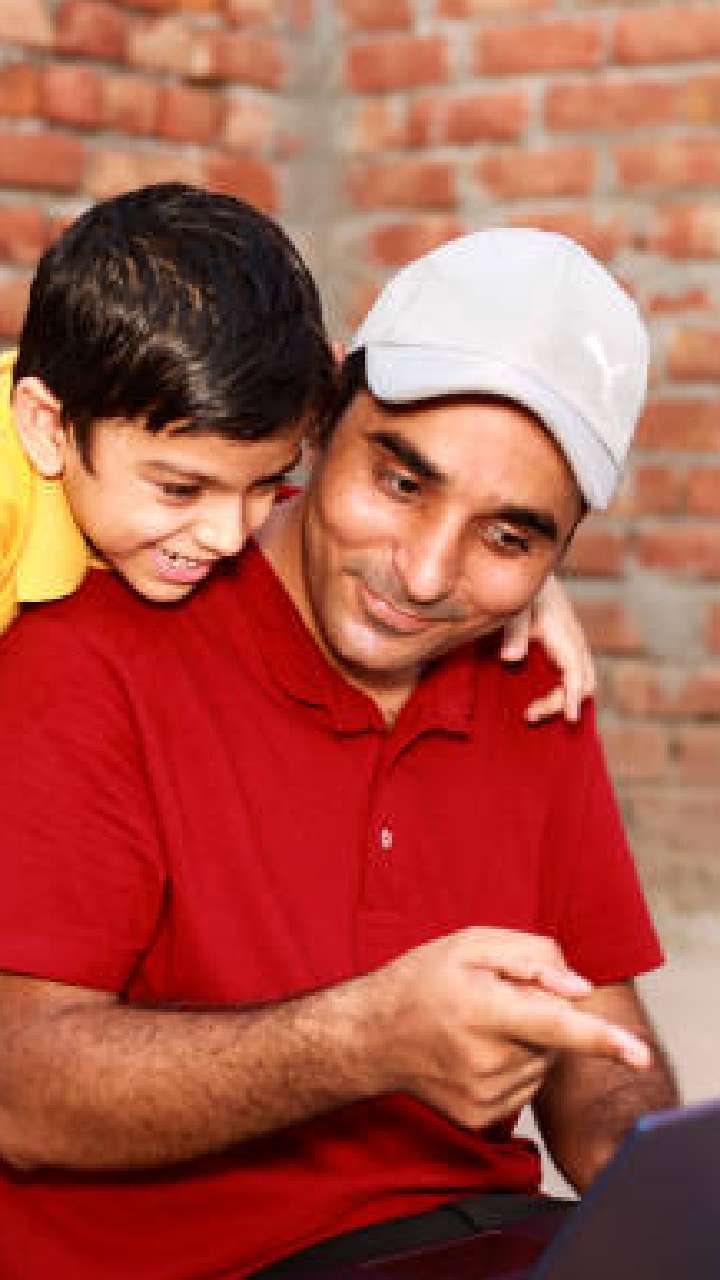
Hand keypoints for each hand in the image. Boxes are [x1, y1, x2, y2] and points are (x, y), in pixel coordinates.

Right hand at [360, 928, 648, 1131]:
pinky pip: (526, 1085)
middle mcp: (483, 1059)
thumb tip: (580, 989)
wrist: (372, 1037)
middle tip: (490, 998)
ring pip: (543, 1061)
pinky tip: (476, 1052)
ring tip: (479, 1026)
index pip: (552, 1023)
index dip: (599, 1037)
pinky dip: (514, 1064)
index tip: (637, 1054)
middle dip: (539, 1011)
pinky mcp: (481, 1117)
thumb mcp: (471, 944)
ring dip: (527, 1040)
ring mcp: (482, 1095)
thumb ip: (532, 956)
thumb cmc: (424, 979)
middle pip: (552, 1034)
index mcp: (480, 1009)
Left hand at [501, 575, 594, 722]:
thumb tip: (511, 659)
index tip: (570, 718)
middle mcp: (575, 642)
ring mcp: (574, 645)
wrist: (533, 570)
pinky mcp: (568, 647)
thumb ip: (514, 632)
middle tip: (529, 714)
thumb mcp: (515, 608)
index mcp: (565, 635)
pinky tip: (541, 698)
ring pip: (584, 681)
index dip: (574, 696)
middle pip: (585, 683)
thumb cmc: (523, 591)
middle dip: (562, 703)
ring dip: (562, 700)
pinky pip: (575, 675)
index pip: (576, 672)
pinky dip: (565, 692)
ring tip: (530, 712)